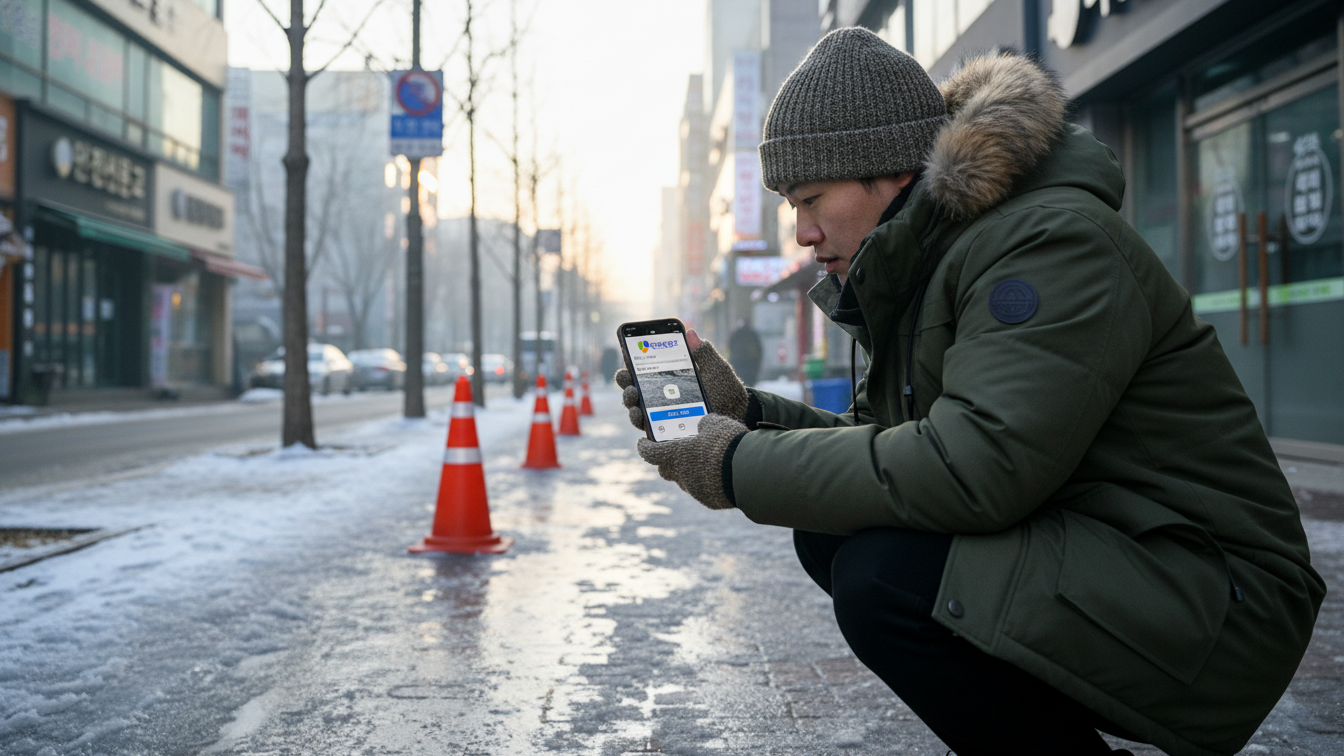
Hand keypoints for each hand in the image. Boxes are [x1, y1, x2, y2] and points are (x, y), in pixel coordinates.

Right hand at [614, 329, 749, 431]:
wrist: (737, 418)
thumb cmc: (726, 392)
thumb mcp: (716, 370)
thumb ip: (703, 354)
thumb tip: (691, 333)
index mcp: (670, 377)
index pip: (646, 366)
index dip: (633, 358)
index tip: (628, 351)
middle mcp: (661, 395)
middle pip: (634, 385)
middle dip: (625, 379)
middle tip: (627, 375)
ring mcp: (660, 414)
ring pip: (635, 406)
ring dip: (628, 399)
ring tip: (632, 393)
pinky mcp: (664, 430)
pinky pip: (645, 427)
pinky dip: (638, 420)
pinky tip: (639, 414)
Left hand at [636, 414, 747, 509]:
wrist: (749, 472)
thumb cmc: (728, 444)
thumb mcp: (716, 424)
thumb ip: (704, 424)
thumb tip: (702, 426)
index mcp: (676, 455)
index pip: (650, 453)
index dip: (644, 447)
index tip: (642, 443)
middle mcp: (681, 475)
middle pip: (666, 470)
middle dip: (669, 462)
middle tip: (676, 452)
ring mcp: (695, 490)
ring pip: (685, 481)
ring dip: (689, 472)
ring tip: (703, 462)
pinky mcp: (709, 501)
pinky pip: (703, 491)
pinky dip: (706, 483)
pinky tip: (719, 474)